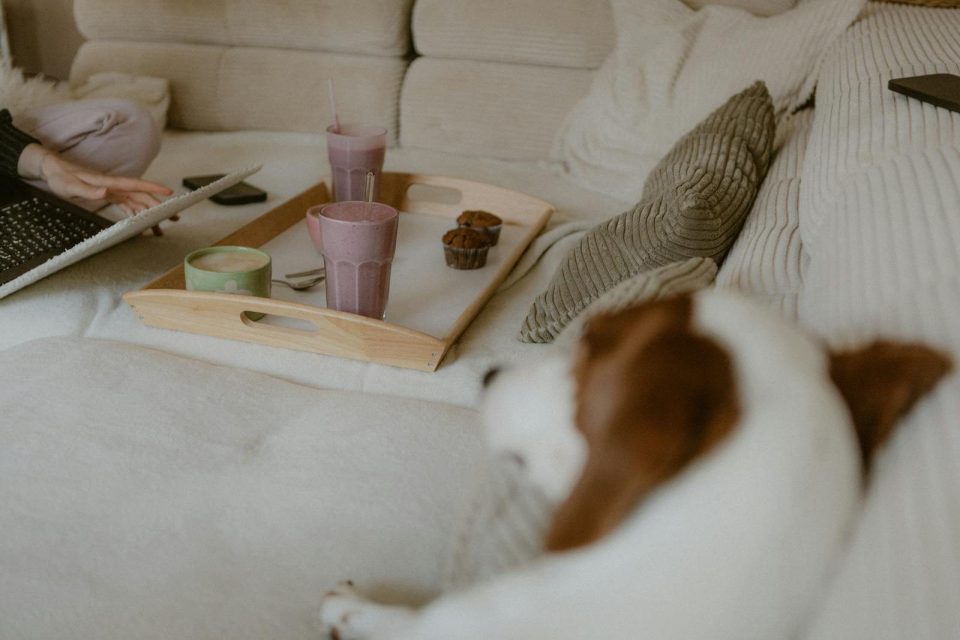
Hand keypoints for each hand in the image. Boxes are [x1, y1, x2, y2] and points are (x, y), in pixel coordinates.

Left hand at [19, 143, 174, 233]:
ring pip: (137, 202)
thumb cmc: (61, 177)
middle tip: (174, 218)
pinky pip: (128, 205)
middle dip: (159, 206)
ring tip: (159, 229)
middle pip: (142, 195)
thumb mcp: (70, 186)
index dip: (153, 187)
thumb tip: (106, 193)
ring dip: (149, 214)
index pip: (135, 184)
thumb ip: (88, 190)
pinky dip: (136, 214)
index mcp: (109, 182)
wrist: (53, 169)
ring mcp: (113, 191)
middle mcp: (115, 186)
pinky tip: (141, 224)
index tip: (169, 192)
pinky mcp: (109, 195)